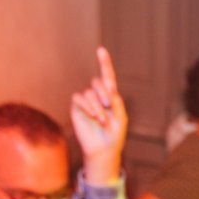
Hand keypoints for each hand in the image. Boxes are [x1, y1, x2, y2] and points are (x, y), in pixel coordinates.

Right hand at [72, 47, 126, 184]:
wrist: (103, 149)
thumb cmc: (114, 135)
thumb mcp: (121, 118)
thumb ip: (117, 102)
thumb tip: (109, 89)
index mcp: (111, 97)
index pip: (107, 77)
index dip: (104, 63)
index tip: (101, 50)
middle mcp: (98, 96)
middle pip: (97, 82)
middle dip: (104, 93)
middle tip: (108, 106)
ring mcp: (87, 101)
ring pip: (89, 92)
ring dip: (97, 106)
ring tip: (102, 119)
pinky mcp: (77, 107)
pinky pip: (79, 98)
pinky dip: (87, 106)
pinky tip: (93, 116)